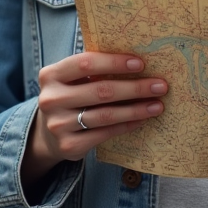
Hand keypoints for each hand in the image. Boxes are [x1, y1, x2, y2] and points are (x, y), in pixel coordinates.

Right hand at [21, 53, 167, 191]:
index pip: (85, 63)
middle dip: (134, 88)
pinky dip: (126, 125)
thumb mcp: (71, 79)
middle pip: (101, 91)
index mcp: (51, 75)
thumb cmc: (69, 96)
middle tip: (160, 86)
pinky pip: (105, 133)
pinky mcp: (68, 145)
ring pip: (105, 115)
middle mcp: (51, 99)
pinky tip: (142, 119)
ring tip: (157, 105)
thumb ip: (92, 69)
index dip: (114, 63)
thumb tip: (136, 62)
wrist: (47, 134)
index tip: (141, 63)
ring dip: (136, 109)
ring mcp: (58, 124)